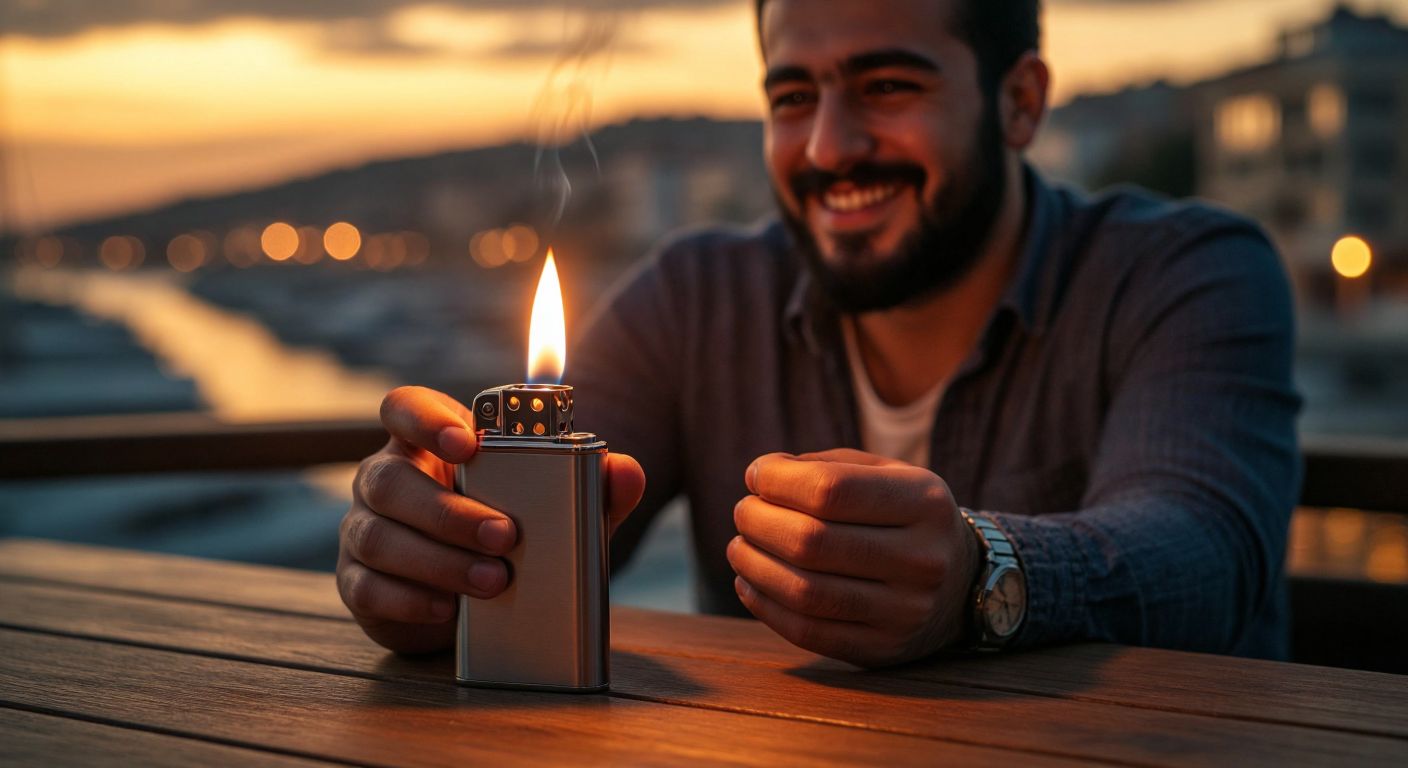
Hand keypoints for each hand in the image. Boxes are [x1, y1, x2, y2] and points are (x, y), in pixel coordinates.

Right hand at [338, 386, 645, 653]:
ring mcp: (363, 531)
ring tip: (495, 580)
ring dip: (438, 560)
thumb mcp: (558, 508)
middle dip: (448, 509)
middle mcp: (384, 479)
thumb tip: (625, 471)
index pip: (404, 407)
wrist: (482, 600)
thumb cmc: (516, 531)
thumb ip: (591, 486)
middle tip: (506, 535)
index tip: (469, 445)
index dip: (427, 419)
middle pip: (390, 479)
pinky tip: (449, 609)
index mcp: (426, 443)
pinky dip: (410, 600)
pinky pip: (367, 589)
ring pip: (377, 536)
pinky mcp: (360, 585)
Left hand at [727, 449, 978, 666]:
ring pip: (805, 592)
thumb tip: (761, 474)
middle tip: (743, 513)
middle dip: (759, 522)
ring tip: (739, 547)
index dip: (778, 481)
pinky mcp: (882, 649)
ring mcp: (905, 612)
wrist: (960, 586)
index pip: (832, 490)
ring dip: (754, 565)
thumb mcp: (885, 475)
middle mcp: (922, 559)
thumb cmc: (903, 517)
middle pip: (812, 542)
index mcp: (925, 502)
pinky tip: (749, 582)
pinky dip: (764, 605)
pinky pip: (807, 632)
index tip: (756, 475)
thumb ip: (826, 467)